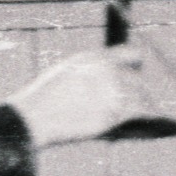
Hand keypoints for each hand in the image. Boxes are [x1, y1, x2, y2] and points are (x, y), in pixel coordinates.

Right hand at [4, 46, 175, 147]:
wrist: (34, 118)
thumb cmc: (45, 99)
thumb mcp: (69, 72)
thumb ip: (95, 71)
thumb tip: (115, 75)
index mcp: (97, 58)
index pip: (132, 54)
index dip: (137, 63)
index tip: (139, 70)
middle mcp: (109, 71)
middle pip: (137, 79)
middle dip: (135, 90)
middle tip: (130, 101)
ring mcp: (114, 91)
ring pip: (140, 97)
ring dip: (137, 106)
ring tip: (128, 113)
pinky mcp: (116, 112)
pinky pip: (140, 113)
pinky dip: (141, 118)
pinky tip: (139, 121)